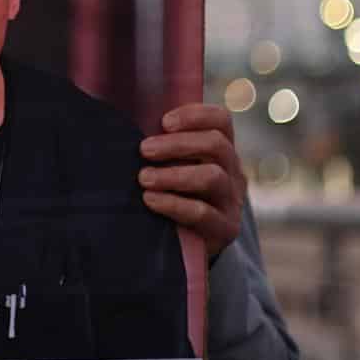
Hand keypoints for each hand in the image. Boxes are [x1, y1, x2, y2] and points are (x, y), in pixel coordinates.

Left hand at [139, 103, 242, 261]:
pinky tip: (150, 200)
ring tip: (144, 178)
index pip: (221, 120)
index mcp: (221, 150)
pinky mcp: (225, 229)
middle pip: (216, 145)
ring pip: (212, 177)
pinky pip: (202, 212)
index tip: (164, 121)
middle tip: (144, 150)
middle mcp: (232, 172)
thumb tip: (127, 121)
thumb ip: (162, 145)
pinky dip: (173, 203)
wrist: (190, 244)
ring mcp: (232, 201)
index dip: (195, 115)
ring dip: (174, 174)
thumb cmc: (172, 193)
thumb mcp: (172, 166)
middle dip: (177, 144)